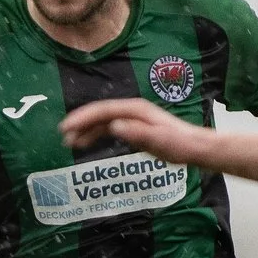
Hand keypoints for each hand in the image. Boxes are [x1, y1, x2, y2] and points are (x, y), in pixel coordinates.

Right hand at [59, 98, 208, 161]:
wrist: (194, 147)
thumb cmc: (179, 144)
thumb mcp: (159, 140)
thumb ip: (137, 133)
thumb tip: (114, 126)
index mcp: (135, 110)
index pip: (103, 111)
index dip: (83, 117)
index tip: (67, 127)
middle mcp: (132, 111)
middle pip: (99, 114)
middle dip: (80, 122)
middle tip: (62, 135)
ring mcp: (132, 119)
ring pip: (102, 121)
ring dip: (85, 130)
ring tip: (69, 142)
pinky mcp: (134, 128)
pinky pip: (108, 129)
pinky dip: (95, 135)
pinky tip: (85, 144)